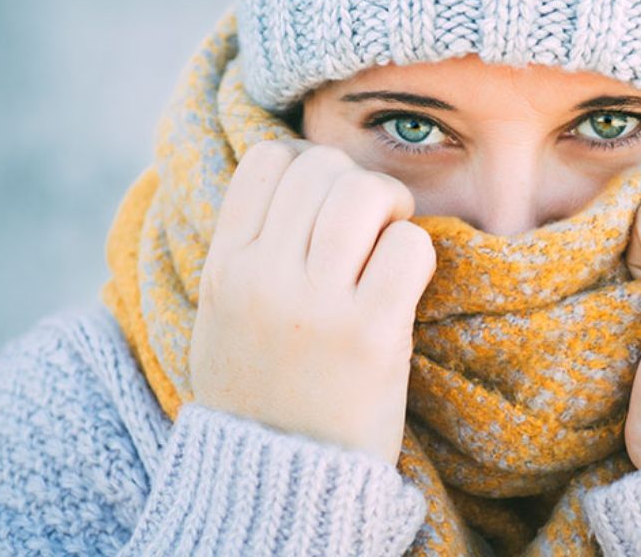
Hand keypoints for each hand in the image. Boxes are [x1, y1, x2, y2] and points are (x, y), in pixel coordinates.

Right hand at [190, 140, 436, 466]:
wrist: (279, 479)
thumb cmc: (260, 392)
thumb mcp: (223, 316)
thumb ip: (247, 251)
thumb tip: (291, 175)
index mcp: (223, 268)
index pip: (268, 161)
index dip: (308, 164)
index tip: (325, 196)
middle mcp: (264, 278)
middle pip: (323, 168)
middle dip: (356, 182)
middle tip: (372, 219)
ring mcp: (317, 306)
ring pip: (364, 194)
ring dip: (390, 206)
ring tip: (391, 238)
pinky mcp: (371, 334)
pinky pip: (409, 246)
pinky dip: (416, 251)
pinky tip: (405, 280)